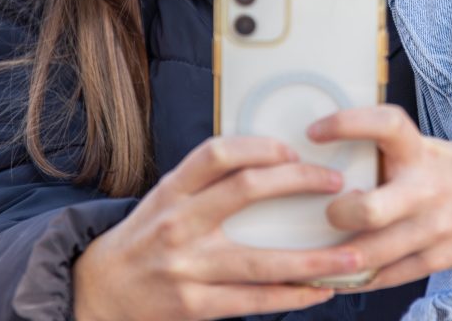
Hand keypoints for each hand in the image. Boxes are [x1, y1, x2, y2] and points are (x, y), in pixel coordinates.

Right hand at [72, 136, 360, 320]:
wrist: (98, 292)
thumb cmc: (147, 237)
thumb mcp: (166, 197)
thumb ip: (208, 181)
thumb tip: (274, 161)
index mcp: (172, 190)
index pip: (216, 153)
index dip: (259, 146)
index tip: (294, 149)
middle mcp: (178, 223)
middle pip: (245, 191)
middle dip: (298, 183)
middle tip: (337, 184)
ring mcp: (187, 268)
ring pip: (261, 260)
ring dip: (313, 259)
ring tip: (352, 254)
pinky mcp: (195, 306)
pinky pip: (254, 300)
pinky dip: (292, 294)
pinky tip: (322, 289)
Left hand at [307, 105, 451, 291]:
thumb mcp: (428, 149)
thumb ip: (388, 158)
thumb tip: (326, 166)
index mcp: (421, 150)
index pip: (383, 125)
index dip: (346, 124)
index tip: (315, 131)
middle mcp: (426, 189)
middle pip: (369, 210)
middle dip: (337, 215)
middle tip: (327, 211)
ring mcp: (435, 228)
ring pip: (372, 254)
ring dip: (336, 259)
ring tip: (313, 257)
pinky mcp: (442, 258)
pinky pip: (389, 276)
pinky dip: (359, 278)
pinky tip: (339, 276)